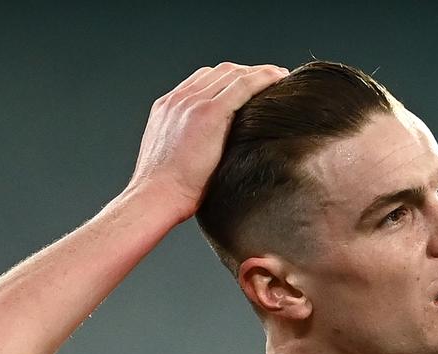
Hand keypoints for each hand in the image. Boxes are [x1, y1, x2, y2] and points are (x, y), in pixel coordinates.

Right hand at [126, 62, 287, 218]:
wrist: (157, 196)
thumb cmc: (168, 191)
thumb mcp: (175, 157)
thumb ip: (191, 143)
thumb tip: (216, 151)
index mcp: (168, 107)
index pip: (204, 79)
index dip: (231, 77)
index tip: (251, 83)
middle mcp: (179, 99)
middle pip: (220, 72)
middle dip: (248, 72)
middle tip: (272, 77)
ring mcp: (192, 103)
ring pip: (232, 74)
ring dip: (259, 72)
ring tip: (280, 77)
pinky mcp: (208, 113)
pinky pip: (242, 86)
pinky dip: (263, 78)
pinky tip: (279, 79)